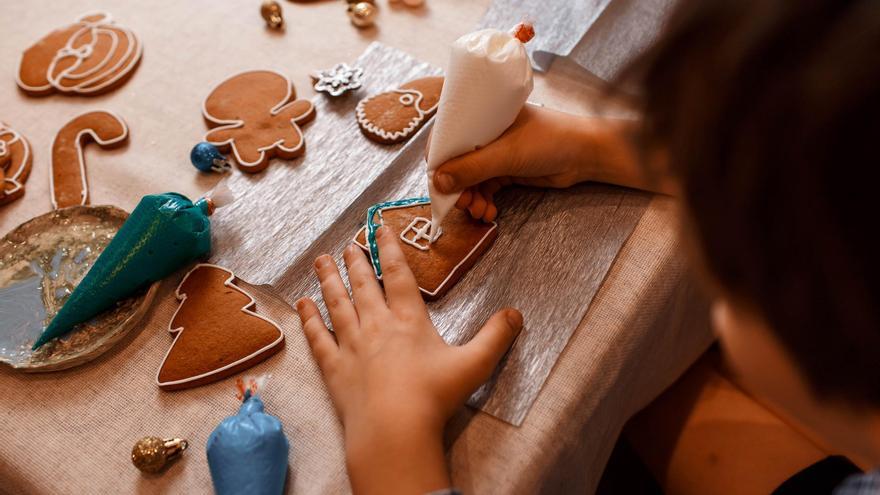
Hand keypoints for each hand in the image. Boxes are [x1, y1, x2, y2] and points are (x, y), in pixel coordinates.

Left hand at [297, 226, 522, 494]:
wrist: (394, 429)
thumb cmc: (433, 397)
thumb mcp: (475, 364)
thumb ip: (496, 337)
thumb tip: (517, 313)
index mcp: (408, 320)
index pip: (397, 275)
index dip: (389, 249)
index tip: (380, 228)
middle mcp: (377, 325)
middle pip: (363, 285)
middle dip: (356, 261)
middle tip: (348, 244)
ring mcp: (352, 345)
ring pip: (337, 304)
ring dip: (329, 280)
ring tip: (321, 261)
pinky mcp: (334, 368)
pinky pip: (319, 337)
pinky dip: (310, 319)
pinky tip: (302, 305)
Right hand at [430, 105, 649, 221]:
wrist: (587, 154)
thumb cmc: (550, 140)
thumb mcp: (506, 155)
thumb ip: (471, 169)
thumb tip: (438, 183)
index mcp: (481, 115)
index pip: (446, 135)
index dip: (438, 160)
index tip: (437, 183)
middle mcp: (484, 132)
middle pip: (456, 162)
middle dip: (457, 187)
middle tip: (463, 204)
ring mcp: (495, 152)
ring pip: (471, 179)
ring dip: (471, 199)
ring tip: (479, 212)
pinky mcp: (507, 170)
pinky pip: (485, 188)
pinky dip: (484, 202)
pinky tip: (489, 213)